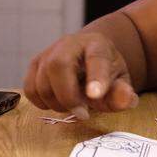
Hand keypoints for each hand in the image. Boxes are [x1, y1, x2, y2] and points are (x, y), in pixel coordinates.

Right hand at [23, 31, 138, 117]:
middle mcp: (69, 44)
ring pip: (41, 81)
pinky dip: (43, 103)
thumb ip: (123, 93)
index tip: (95, 95)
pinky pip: (30, 89)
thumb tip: (126, 100)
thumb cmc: (105, 72)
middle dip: (68, 96)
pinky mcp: (35, 65)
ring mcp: (48, 53)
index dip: (96, 77)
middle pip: (58, 65)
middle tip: (83, 113)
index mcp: (97, 45)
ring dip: (57, 103)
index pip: (96, 58)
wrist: (89, 57)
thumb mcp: (121, 81)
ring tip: (74, 105)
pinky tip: (59, 102)